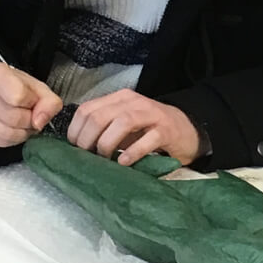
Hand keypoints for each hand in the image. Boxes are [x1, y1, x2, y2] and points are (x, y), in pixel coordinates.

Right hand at [0, 61, 62, 147]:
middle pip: (12, 117)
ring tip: (23, 124)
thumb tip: (39, 122)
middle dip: (28, 122)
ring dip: (21, 133)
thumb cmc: (16, 87)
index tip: (32, 102)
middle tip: (31, 117)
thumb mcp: (38, 88)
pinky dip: (10, 140)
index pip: (18, 97)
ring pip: (4, 133)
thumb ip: (49, 102)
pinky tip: (11, 130)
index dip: (32, 104)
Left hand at [67, 89, 202, 165]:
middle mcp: (133, 102)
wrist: (187, 129)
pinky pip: (147, 140)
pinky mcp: (166, 130)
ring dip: (107, 144)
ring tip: (104, 159)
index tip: (75, 149)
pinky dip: (132, 152)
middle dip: (87, 139)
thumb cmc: (149, 130)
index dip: (76, 130)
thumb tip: (76, 146)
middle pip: (100, 116)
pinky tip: (124, 163)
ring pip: (122, 122)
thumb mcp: (123, 125)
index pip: (87, 109)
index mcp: (119, 99)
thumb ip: (103, 129)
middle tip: (88, 157)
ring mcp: (151, 115)